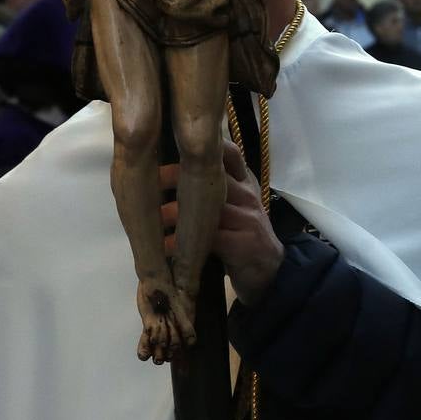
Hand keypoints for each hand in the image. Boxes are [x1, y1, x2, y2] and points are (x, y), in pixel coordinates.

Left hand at [159, 140, 283, 305]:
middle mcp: (248, 195)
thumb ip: (212, 192)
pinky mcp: (244, 244)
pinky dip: (185, 243)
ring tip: (154, 219)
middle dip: (178, 177)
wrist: (270, 272)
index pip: (232, 155)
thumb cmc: (242, 235)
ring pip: (210, 207)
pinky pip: (210, 238)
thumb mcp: (233, 208)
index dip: (206, 148)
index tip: (175, 147)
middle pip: (214, 177)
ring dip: (177, 212)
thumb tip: (165, 178)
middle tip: (150, 182)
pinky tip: (167, 246)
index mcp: (245, 183)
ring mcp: (248, 219)